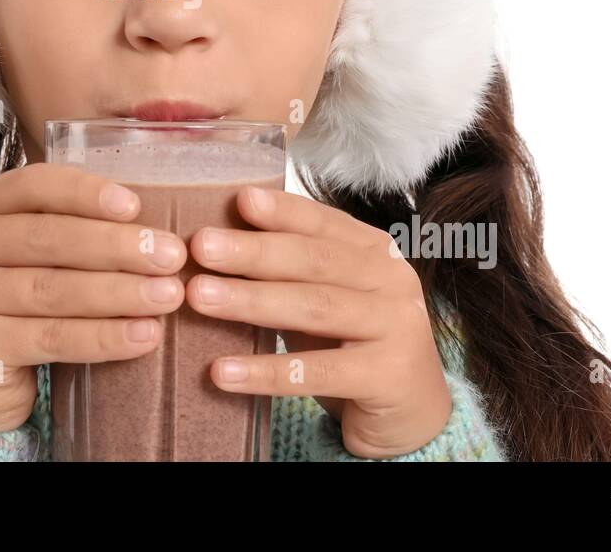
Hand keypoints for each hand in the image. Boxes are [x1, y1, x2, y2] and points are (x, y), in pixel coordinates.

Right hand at [0, 162, 186, 431]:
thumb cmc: (13, 304)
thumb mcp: (30, 257)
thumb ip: (71, 230)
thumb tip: (152, 225)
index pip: (34, 186)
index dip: (85, 192)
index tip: (134, 206)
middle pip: (47, 239)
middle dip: (117, 247)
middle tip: (171, 256)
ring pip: (52, 290)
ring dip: (119, 292)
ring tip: (168, 297)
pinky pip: (51, 338)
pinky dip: (103, 337)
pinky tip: (143, 336)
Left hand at [184, 184, 452, 458]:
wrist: (412, 411)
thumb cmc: (353, 345)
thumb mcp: (324, 298)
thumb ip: (285, 271)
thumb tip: (213, 244)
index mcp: (374, 251)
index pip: (323, 223)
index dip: (282, 210)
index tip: (239, 200)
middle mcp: (391, 280)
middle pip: (314, 260)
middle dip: (252, 252)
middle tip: (200, 247)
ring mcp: (397, 327)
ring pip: (315, 308)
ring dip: (251, 301)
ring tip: (198, 297)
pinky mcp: (388, 377)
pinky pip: (318, 372)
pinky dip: (266, 372)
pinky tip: (221, 372)